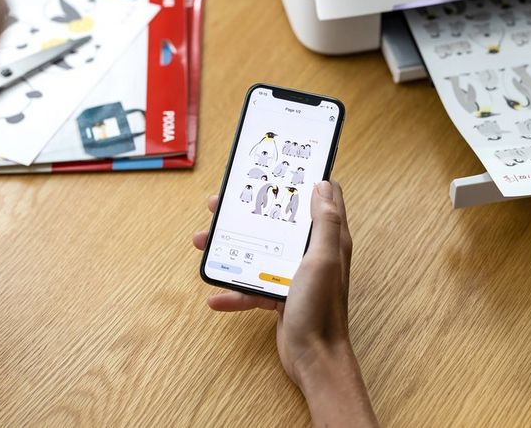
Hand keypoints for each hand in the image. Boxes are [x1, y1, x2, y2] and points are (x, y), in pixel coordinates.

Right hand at [193, 181, 376, 425]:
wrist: (315, 358)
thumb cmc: (321, 308)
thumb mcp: (323, 259)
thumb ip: (325, 223)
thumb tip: (324, 185)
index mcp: (327, 239)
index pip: (320, 199)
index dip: (300, 181)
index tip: (274, 170)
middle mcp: (312, 253)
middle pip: (278, 222)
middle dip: (249, 212)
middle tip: (218, 205)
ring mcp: (295, 274)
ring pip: (260, 251)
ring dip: (231, 248)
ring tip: (202, 243)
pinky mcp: (281, 296)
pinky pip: (253, 287)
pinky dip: (234, 290)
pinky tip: (215, 297)